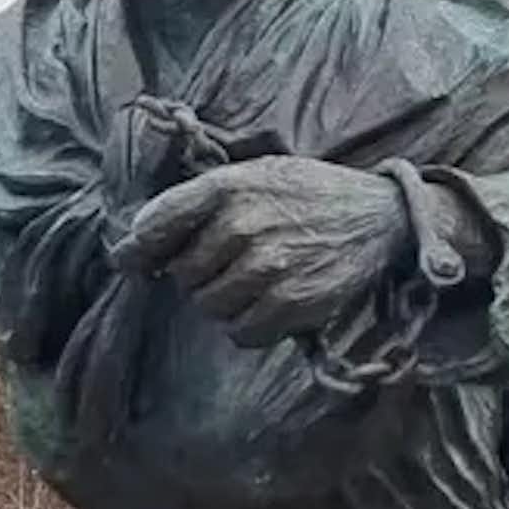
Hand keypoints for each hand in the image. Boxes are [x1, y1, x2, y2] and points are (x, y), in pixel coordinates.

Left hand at [109, 156, 405, 348]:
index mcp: (226, 187)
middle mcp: (241, 225)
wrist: (379, 215)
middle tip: (233, 263)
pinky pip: (241, 333)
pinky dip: (250, 326)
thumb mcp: (253, 175)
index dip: (137, 251)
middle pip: (182, 275)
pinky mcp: (291, 302)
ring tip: (257, 281)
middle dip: (199, 276)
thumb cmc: (308, 194)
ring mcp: (266, 266)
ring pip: (209, 307)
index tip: (133, 263)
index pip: (155, 225)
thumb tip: (129, 251)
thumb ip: (196, 204)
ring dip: (225, 303)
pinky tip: (272, 303)